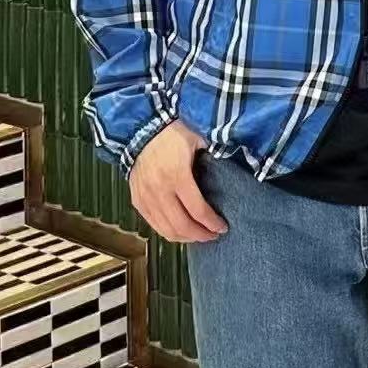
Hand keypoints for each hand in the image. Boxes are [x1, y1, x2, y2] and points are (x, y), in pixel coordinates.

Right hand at [129, 121, 229, 243]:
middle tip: (213, 235)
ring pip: (166, 230)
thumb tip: (229, 167)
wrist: (142, 129)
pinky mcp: (137, 201)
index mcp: (177, 175)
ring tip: (198, 235)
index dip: (212, 223)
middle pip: (182, 226)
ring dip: (185, 238)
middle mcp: (160, 190)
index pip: (197, 210)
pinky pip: (153, 225)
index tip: (223, 227)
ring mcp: (146, 198)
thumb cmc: (172, 133)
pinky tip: (179, 230)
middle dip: (200, 235)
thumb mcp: (197, 139)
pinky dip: (167, 232)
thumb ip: (212, 155)